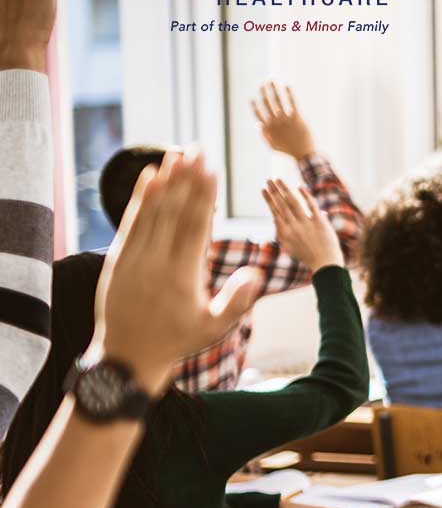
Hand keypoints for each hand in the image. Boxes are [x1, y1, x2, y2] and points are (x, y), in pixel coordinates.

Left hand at [92, 150, 262, 395]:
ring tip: (177, 153)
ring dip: (165, 180)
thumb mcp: (214, 328)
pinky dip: (140, 198)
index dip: (204, 196)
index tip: (212, 170)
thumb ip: (237, 301)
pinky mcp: (118, 259)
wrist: (126, 357)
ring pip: (152, 211)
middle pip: (174, 211)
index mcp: (182, 276)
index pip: (195, 226)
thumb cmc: (177, 342)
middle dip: (187, 178)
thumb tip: (256, 272)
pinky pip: (131, 222)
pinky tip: (149, 176)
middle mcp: (155, 262)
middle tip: (198, 149)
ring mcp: (134, 259)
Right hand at [250, 81, 316, 159]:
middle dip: (264, 92)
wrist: (304, 154)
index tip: (252, 98)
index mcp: (268, 128)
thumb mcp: (272, 145)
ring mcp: (286, 119)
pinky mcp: (297, 117)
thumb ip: (264, 135)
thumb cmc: (288, 150)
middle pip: (267, 103)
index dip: (254, 106)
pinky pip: (292, 102)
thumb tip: (258, 124)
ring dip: (273, 89)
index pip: (258, 114)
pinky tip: (287, 85)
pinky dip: (289, 93)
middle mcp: (275, 122)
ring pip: (277, 100)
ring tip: (271, 80)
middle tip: (263, 83)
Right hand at [261, 178, 342, 270]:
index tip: (263, 189)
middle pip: (281, 205)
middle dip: (274, 191)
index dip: (269, 200)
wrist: (325, 264)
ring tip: (278, 180)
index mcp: (285, 233)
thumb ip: (282, 233)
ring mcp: (306, 224)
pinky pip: (311, 206)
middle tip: (268, 179)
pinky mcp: (319, 222)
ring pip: (293, 203)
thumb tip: (276, 219)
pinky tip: (299, 187)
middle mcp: (293, 227)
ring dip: (284, 189)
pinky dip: (305, 196)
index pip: (275, 212)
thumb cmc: (307, 256)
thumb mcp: (290, 247)